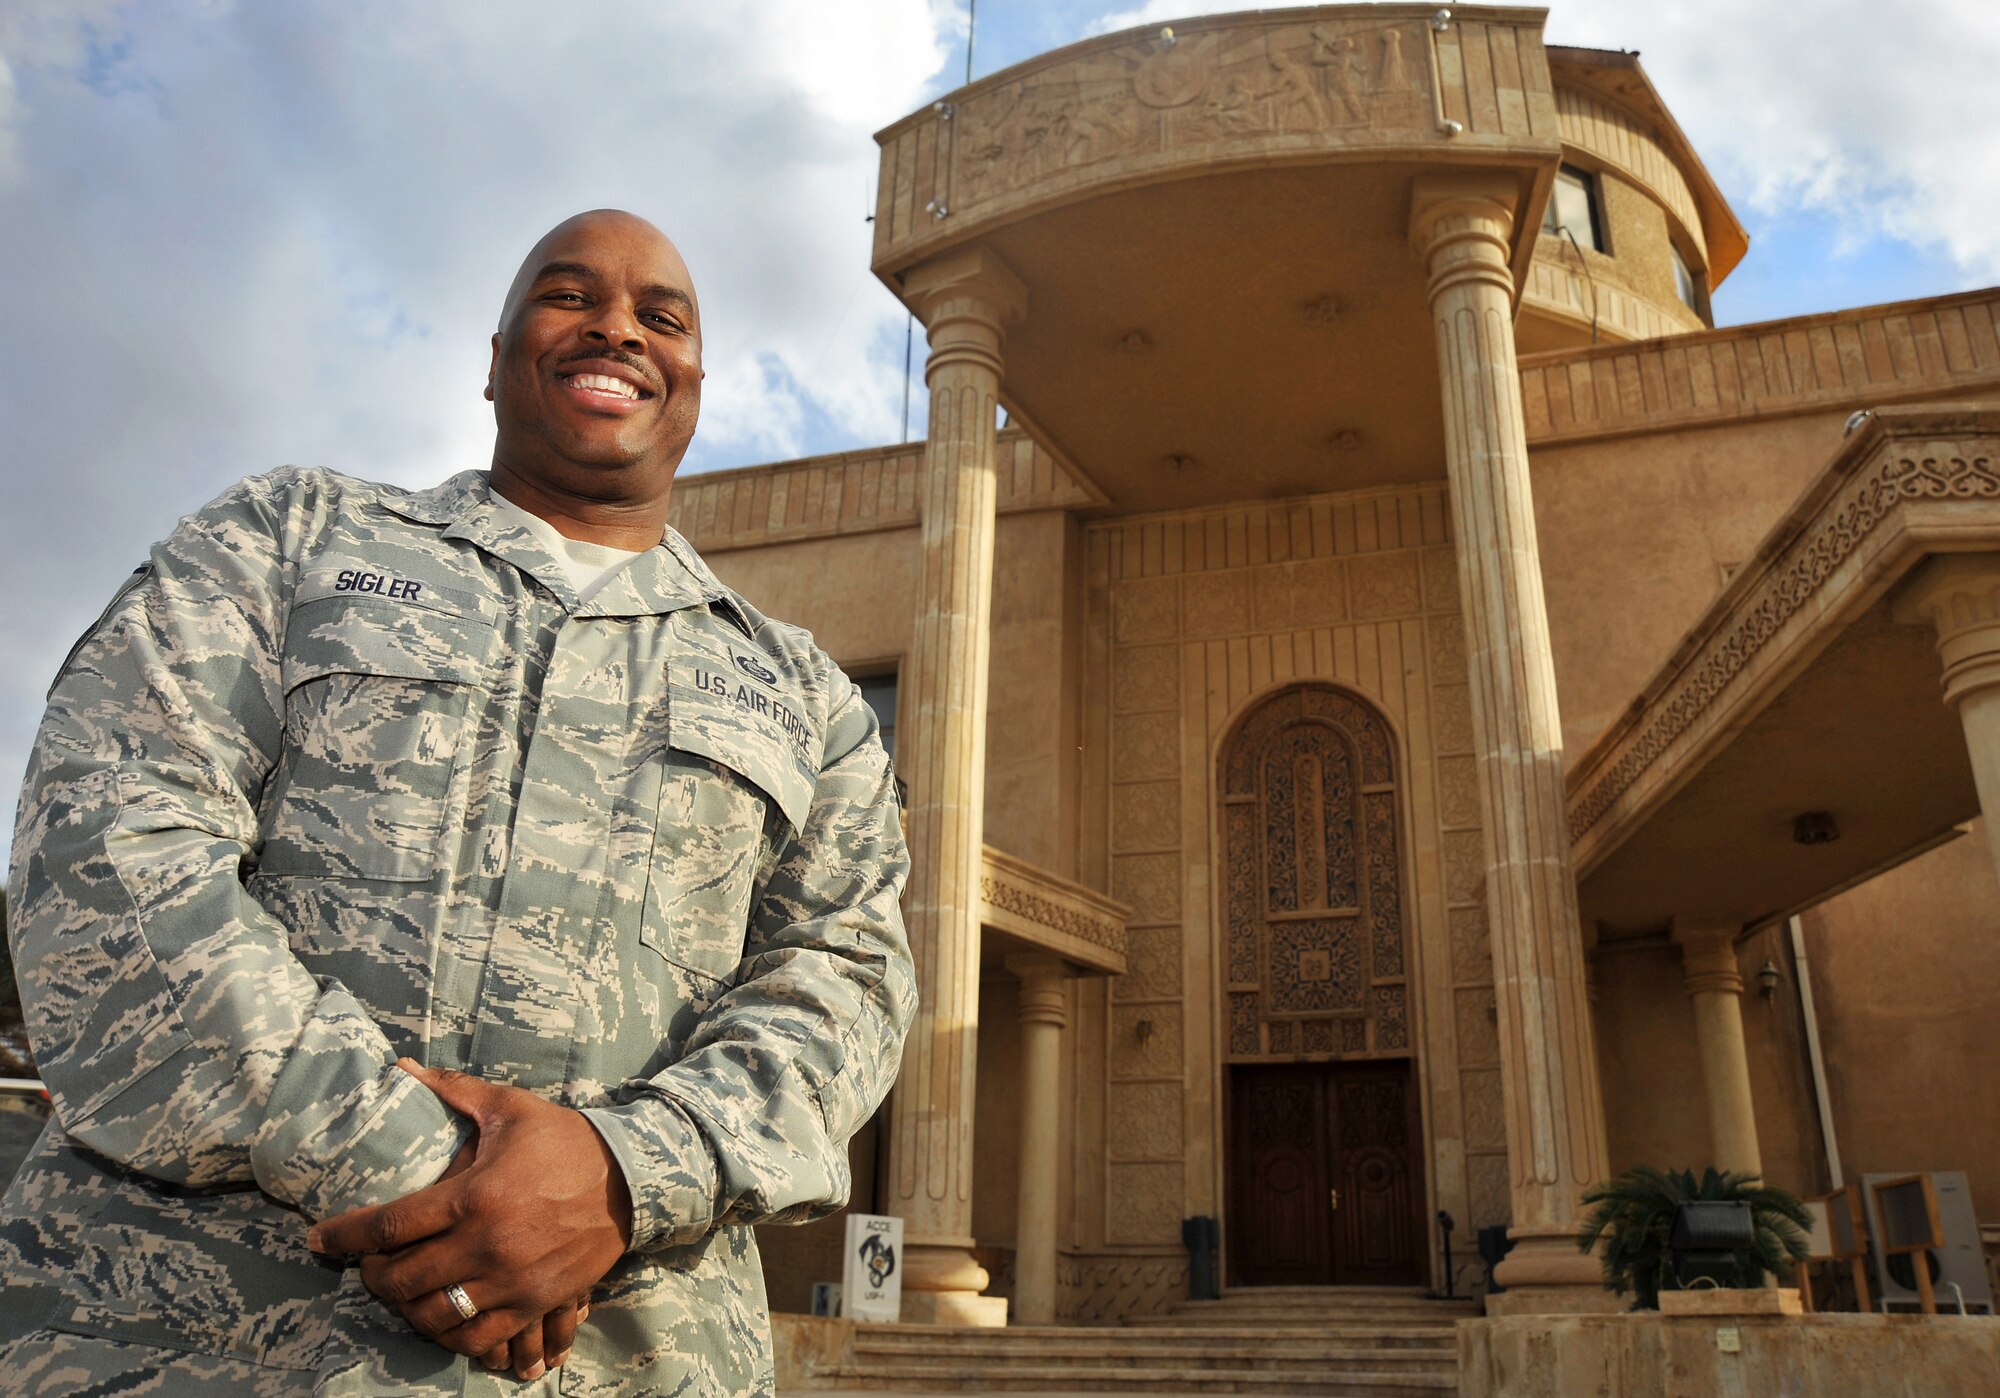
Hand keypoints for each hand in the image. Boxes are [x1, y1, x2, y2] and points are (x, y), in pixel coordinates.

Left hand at [308, 1061, 632, 1372]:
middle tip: (367, 1264)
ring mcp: (510, 1280)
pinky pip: (476, 1338)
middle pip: (401, 1279)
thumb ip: (452, 1090)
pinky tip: (441, 1317)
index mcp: (474, 1194)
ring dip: (406, 1307)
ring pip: (433, 1314)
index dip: (343, 1236)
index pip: (388, 1225)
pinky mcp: (533, 1302)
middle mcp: (487, 1243)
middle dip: (371, 1276)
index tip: (317, 1240)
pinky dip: (449, 1333)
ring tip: (402, 1291)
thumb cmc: (565, 1140)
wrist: (631, 1179)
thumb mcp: (510, 1108)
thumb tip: (401, 1068)